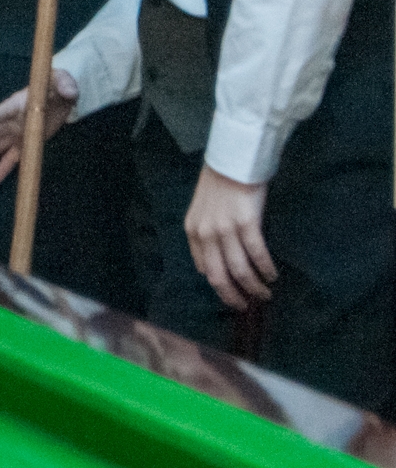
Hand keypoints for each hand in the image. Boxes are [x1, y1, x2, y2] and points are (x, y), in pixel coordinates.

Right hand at [0, 68, 77, 185]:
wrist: (59, 96)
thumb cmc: (55, 85)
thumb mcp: (62, 81)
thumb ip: (65, 85)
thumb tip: (69, 92)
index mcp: (20, 103)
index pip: (6, 110)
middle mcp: (13, 120)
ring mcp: (17, 134)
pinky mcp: (26, 144)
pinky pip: (12, 159)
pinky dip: (2, 170)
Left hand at [186, 166, 275, 310]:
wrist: (232, 161)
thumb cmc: (219, 186)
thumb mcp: (201, 212)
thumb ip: (204, 237)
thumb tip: (208, 268)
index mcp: (194, 232)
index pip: (204, 270)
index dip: (219, 287)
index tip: (232, 295)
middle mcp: (206, 233)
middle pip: (219, 275)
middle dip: (233, 295)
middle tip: (246, 306)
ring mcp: (225, 229)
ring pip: (239, 269)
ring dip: (253, 286)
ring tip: (264, 294)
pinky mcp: (246, 223)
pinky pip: (257, 254)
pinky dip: (266, 268)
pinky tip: (272, 275)